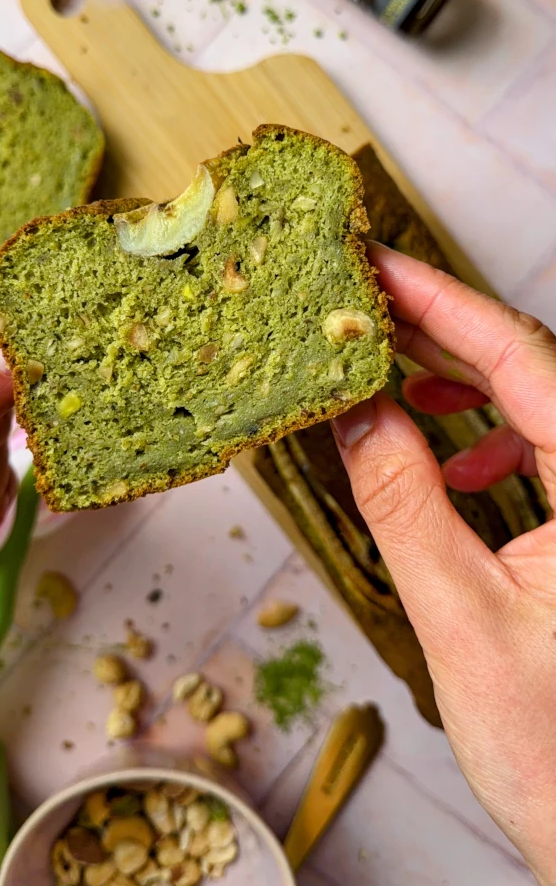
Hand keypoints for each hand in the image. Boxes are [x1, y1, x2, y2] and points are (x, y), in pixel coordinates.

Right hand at [332, 243, 555, 885]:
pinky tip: (449, 464)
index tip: (378, 268)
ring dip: (467, 381)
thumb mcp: (459, 617)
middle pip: (534, 369)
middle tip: (366, 304)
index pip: (524, 360)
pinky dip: (492, 440)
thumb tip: (350, 411)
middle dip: (446, 332)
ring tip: (395, 376)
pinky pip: (546, 451)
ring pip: (541, 403)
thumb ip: (401, 502)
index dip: (444, 303)